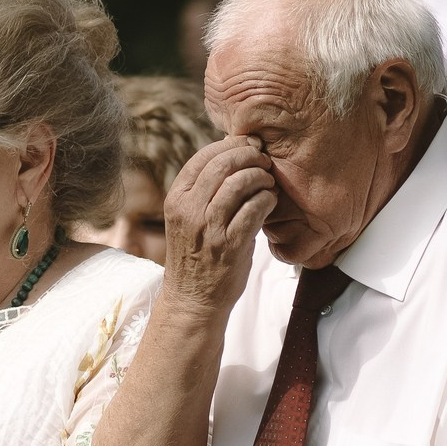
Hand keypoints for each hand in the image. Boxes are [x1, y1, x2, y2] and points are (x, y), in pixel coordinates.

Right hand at [161, 136, 276, 313]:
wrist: (193, 300)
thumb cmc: (197, 255)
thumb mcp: (189, 218)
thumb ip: (206, 189)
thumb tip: (232, 151)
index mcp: (176, 199)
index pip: (202, 157)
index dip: (229, 145)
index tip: (248, 145)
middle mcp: (189, 210)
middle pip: (222, 165)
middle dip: (248, 155)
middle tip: (263, 160)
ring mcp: (209, 228)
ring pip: (238, 183)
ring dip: (260, 176)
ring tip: (268, 182)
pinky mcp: (230, 245)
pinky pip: (254, 209)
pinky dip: (267, 199)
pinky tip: (270, 201)